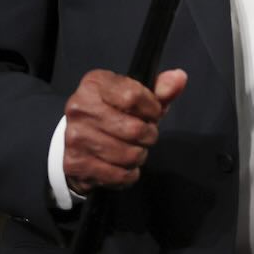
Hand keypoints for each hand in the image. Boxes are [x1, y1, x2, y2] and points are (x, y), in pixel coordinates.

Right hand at [63, 68, 185, 193]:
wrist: (78, 139)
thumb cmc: (113, 113)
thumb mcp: (137, 96)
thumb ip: (160, 88)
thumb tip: (179, 78)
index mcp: (95, 84)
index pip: (132, 96)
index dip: (151, 109)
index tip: (153, 113)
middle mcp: (80, 108)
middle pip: (134, 129)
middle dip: (148, 136)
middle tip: (144, 135)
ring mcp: (75, 137)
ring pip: (129, 155)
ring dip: (139, 156)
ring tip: (132, 149)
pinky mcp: (76, 164)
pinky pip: (119, 175)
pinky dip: (128, 174)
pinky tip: (122, 165)